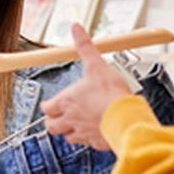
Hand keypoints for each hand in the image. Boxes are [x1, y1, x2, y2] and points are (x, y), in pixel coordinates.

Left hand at [41, 24, 132, 150]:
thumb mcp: (96, 64)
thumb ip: (86, 47)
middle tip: (57, 118)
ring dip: (69, 132)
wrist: (126, 118)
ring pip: (68, 138)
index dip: (47, 105)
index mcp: (67, 102)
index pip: (47, 108)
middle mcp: (72, 120)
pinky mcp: (97, 143)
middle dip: (53, 122)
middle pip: (52, 127)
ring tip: (74, 126)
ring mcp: (84, 134)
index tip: (49, 104)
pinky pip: (89, 143)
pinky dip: (89, 139)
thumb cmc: (110, 94)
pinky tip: (95, 132)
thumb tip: (76, 29)